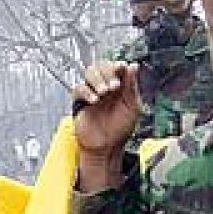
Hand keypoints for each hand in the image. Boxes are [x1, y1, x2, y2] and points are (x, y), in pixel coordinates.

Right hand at [73, 62, 139, 190]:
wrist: (107, 148)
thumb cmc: (120, 130)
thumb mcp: (133, 107)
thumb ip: (132, 86)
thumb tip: (133, 66)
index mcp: (120, 86)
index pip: (116, 67)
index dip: (117, 65)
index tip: (121, 68)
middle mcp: (105, 86)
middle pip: (101, 66)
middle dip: (108, 72)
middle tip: (114, 85)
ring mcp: (92, 92)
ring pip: (89, 73)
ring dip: (97, 79)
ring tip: (104, 92)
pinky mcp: (80, 102)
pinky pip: (79, 88)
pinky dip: (86, 91)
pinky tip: (94, 100)